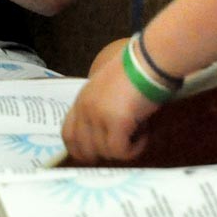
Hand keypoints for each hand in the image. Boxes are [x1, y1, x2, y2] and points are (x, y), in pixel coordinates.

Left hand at [62, 38, 161, 162]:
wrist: (149, 60)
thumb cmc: (135, 72)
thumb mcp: (108, 90)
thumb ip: (100, 108)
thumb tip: (106, 135)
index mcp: (80, 100)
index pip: (67, 135)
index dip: (79, 150)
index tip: (96, 155)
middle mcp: (85, 109)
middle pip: (83, 149)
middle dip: (103, 154)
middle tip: (123, 146)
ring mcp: (98, 115)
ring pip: (104, 152)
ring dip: (124, 149)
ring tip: (139, 132)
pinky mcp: (116, 121)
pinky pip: (120, 151)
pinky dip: (134, 149)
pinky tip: (144, 135)